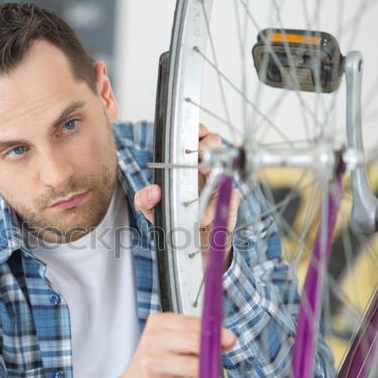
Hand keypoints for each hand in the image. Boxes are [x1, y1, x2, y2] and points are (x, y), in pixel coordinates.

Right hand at [92, 312, 236, 377]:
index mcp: (157, 323)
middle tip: (214, 360)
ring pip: (193, 366)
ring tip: (186, 375)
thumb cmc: (155, 364)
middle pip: (194, 342)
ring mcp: (150, 362)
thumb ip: (198, 338)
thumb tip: (228, 339)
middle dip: (210, 353)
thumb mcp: (172, 343)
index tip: (227, 338)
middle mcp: (152, 339)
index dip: (215, 332)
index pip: (193, 322)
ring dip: (198, 374)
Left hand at [135, 124, 239, 268]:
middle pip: (214, 143)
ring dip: (214, 175)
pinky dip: (217, 205)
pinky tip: (205, 216)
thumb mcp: (153, 210)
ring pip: (226, 167)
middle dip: (208, 144)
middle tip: (199, 158)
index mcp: (186, 165)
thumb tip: (152, 192)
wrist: (192, 247)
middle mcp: (205, 171)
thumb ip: (145, 200)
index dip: (197, 130)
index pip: (195, 138)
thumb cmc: (175, 220)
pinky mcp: (230, 203)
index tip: (195, 133)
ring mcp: (220, 185)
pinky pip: (231, 196)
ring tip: (201, 180)